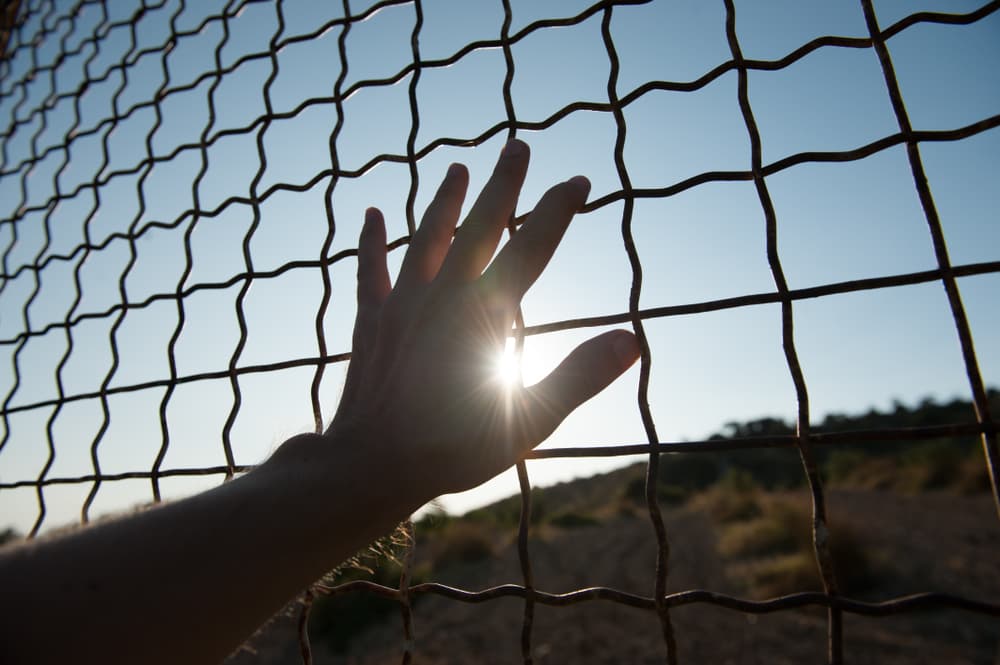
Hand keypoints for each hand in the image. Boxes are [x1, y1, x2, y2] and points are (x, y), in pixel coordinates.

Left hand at [329, 139, 639, 499]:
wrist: (371, 465)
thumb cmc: (452, 449)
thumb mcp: (529, 421)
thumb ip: (579, 376)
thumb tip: (632, 340)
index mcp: (485, 314)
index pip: (532, 249)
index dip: (558, 211)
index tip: (578, 179)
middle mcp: (443, 296)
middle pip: (479, 226)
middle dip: (503, 185)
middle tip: (517, 145)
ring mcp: (403, 304)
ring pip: (426, 237)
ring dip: (444, 201)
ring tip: (457, 168)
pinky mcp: (371, 321)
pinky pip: (371, 270)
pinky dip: (371, 241)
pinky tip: (371, 214)